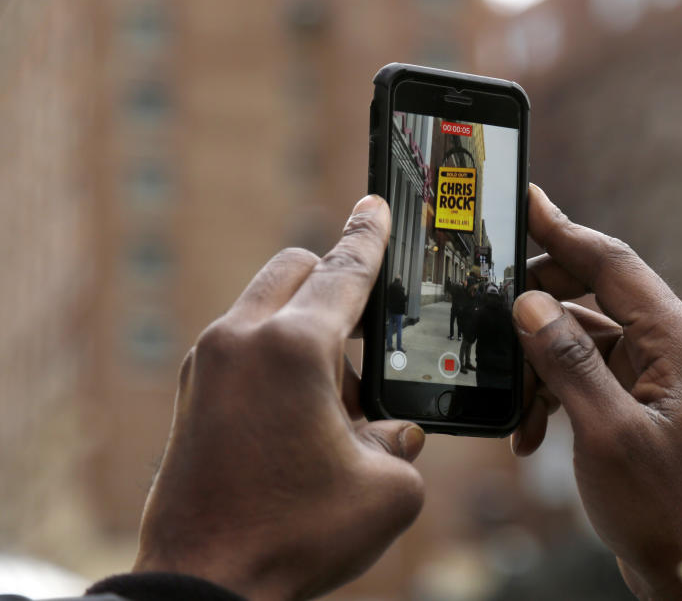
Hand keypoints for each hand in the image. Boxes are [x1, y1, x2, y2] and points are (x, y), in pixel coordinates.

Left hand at [133, 196, 425, 599]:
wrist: (204, 584)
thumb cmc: (294, 536)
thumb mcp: (387, 490)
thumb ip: (403, 442)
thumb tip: (392, 430)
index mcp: (292, 348)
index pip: (344, 270)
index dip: (370, 236)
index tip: (377, 206)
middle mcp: (240, 341)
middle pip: (295, 269)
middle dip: (335, 286)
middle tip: (367, 344)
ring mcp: (206, 365)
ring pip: (267, 309)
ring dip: (308, 335)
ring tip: (334, 414)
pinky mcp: (190, 393)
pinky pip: (244, 346)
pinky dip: (277, 361)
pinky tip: (298, 424)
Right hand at [511, 184, 681, 598]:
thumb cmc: (665, 509)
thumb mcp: (607, 433)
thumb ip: (568, 362)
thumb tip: (532, 304)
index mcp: (674, 339)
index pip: (611, 262)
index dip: (563, 228)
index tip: (525, 201)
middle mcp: (666, 345)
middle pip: (591, 294)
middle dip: (538, 308)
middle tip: (494, 318)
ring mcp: (652, 373)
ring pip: (577, 339)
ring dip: (538, 369)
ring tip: (516, 412)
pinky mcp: (635, 399)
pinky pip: (581, 374)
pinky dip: (549, 395)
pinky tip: (529, 432)